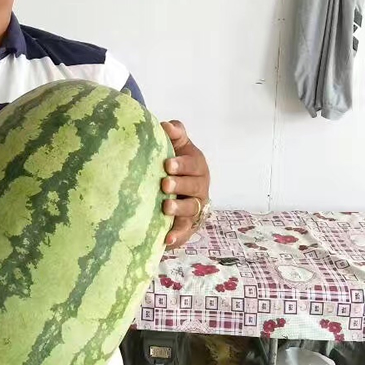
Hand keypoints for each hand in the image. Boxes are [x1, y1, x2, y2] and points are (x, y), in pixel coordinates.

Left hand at [159, 120, 210, 250]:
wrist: (177, 191)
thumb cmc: (174, 164)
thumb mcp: (176, 146)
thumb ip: (174, 133)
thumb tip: (165, 125)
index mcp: (196, 165)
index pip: (193, 163)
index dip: (182, 164)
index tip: (167, 164)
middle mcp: (200, 186)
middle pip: (194, 186)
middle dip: (180, 185)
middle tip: (165, 184)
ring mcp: (196, 206)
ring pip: (191, 208)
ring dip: (179, 208)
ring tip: (166, 207)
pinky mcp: (188, 224)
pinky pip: (185, 230)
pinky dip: (178, 235)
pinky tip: (168, 239)